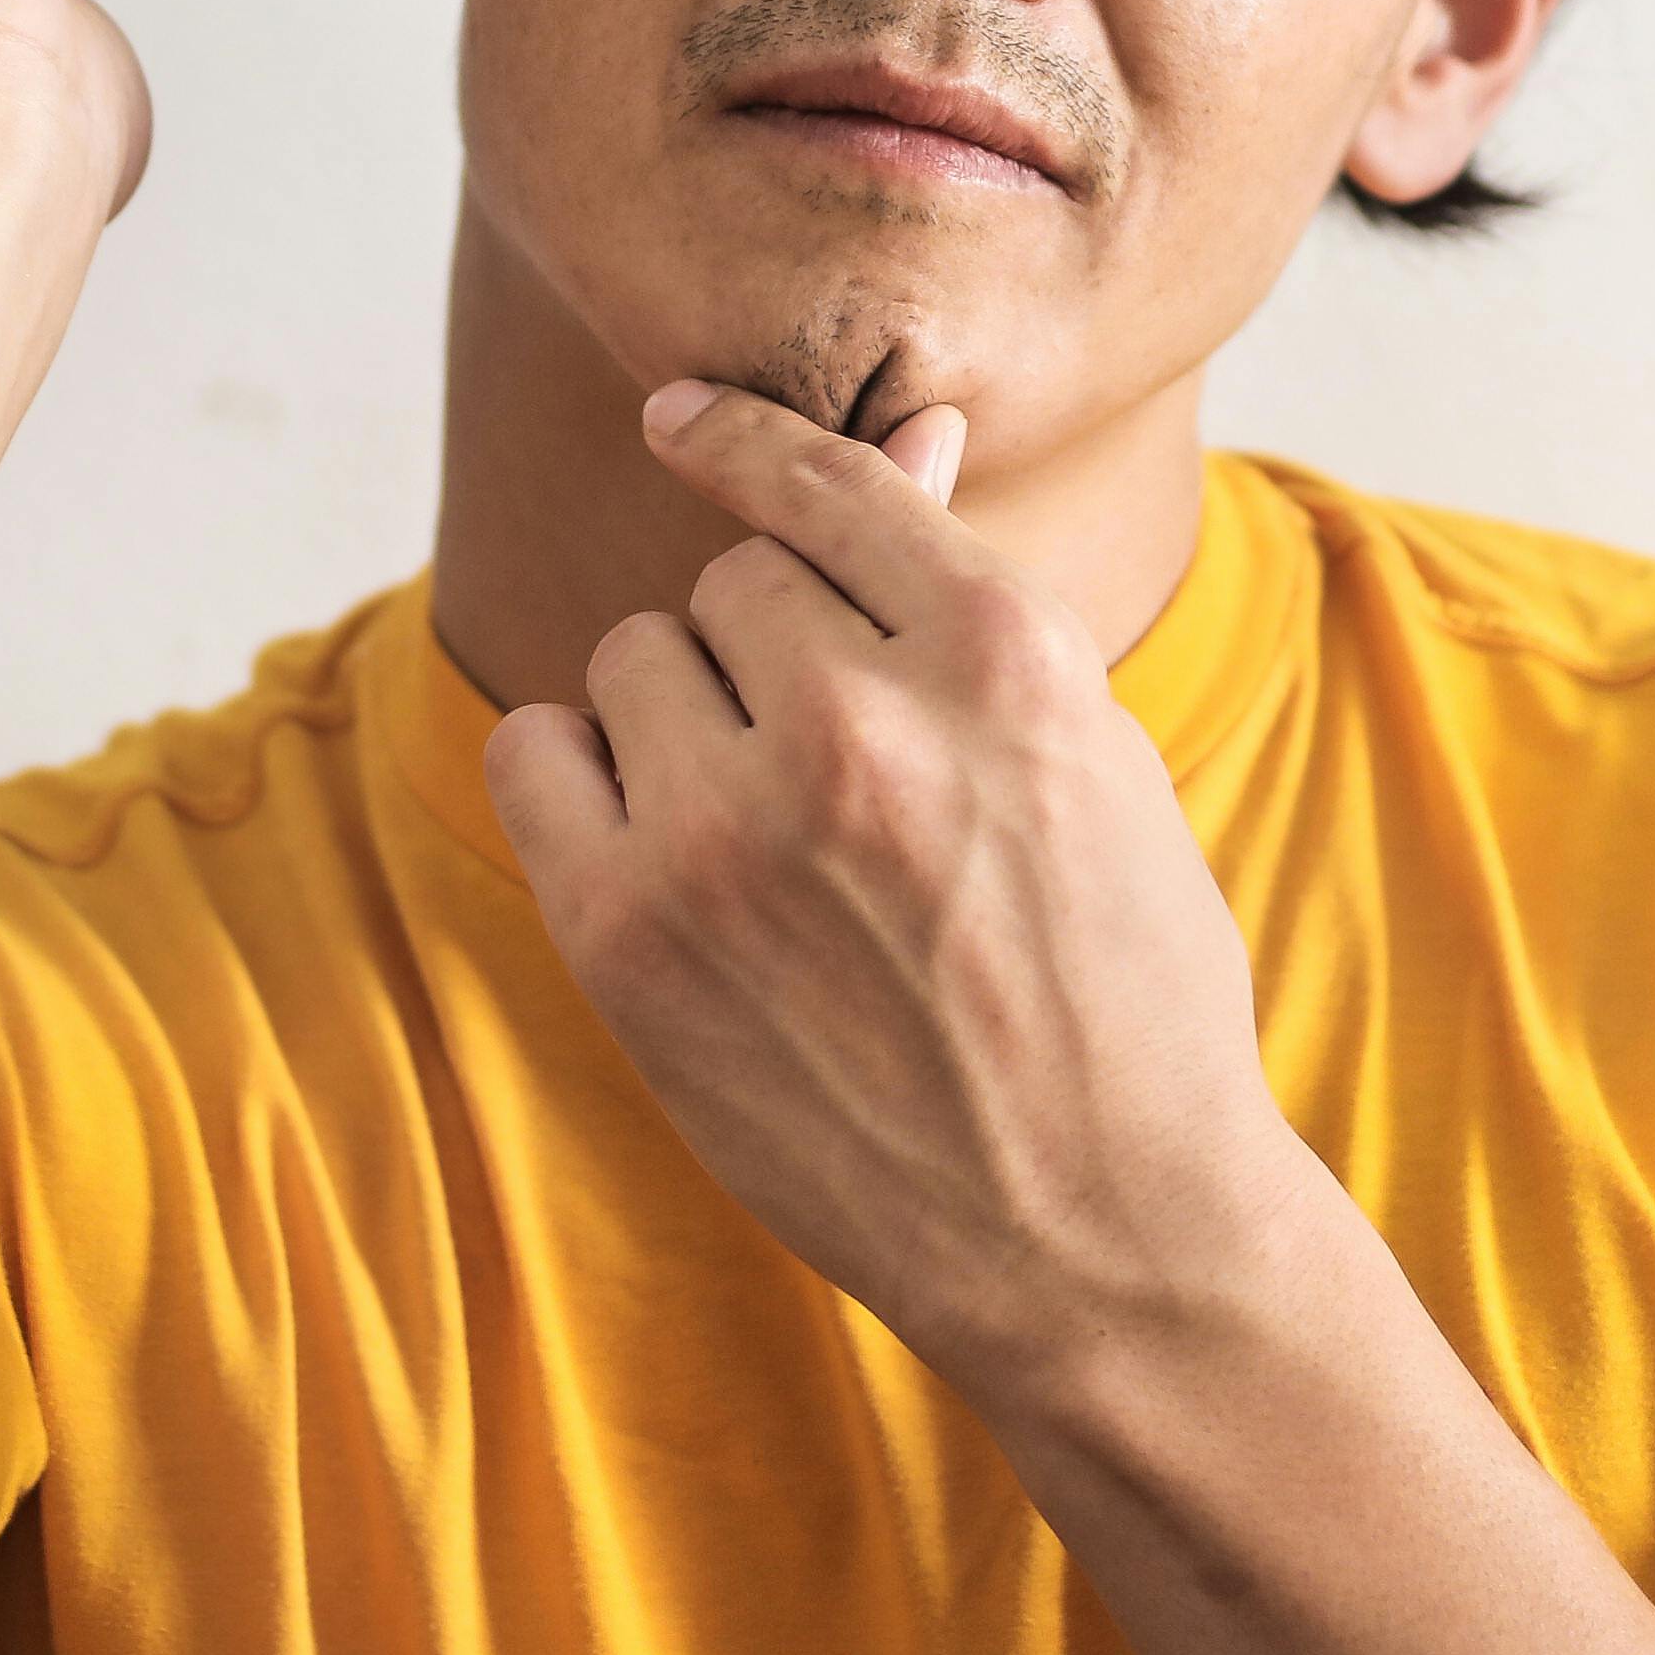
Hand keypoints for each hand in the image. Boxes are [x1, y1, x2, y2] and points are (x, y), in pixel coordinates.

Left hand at [479, 382, 1330, 1399]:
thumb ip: (969, 601)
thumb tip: (909, 426)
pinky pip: (535, 752)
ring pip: (637, 658)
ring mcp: (731, 832)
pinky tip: (657, 847)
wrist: (1106, 1238)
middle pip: (730, 580)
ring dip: (685, 721)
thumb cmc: (1119, 989)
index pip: (825, 480)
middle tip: (842, 778)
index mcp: (1003, 656)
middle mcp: (859, 723)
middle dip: (771, 653)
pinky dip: (581, 780)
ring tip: (774, 838)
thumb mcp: (1092, 762)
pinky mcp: (632, 935)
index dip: (741, 440)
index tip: (677, 416)